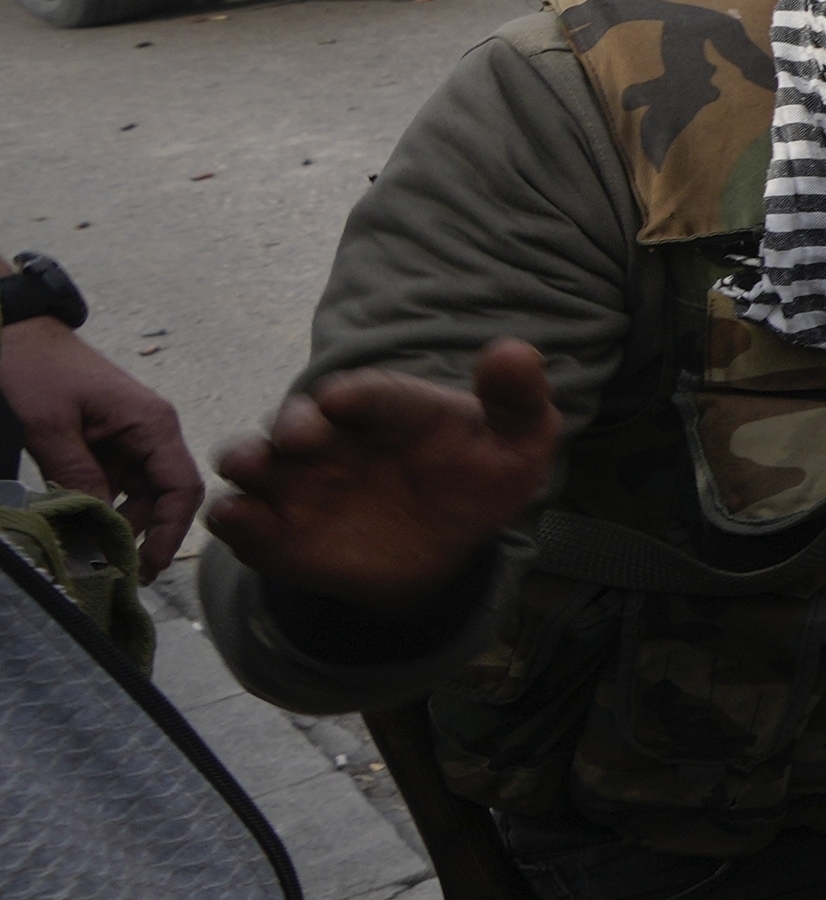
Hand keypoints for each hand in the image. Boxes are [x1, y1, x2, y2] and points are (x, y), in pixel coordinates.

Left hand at [2, 320, 203, 563]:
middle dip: (139, 533)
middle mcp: (151, 432)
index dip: (170, 532)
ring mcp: (129, 436)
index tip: (148, 566)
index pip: (181, 488)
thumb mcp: (51, 427)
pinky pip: (112, 482)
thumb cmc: (36, 368)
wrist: (14, 332)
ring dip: (115, 521)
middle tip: (110, 568)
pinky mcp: (107, 441)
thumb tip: (96, 525)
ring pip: (135, 494)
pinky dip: (98, 504)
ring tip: (88, 548)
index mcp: (152, 424)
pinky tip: (77, 521)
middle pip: (160, 497)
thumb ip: (77, 476)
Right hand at [209, 340, 560, 611]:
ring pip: (251, 459)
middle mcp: (330, 437)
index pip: (367, 393)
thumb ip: (517, 400)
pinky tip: (241, 518)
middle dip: (293, 424)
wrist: (445, 547)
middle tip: (303, 439)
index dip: (355, 394)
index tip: (344, 401)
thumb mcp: (516, 444)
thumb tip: (514, 351)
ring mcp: (296, 481)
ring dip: (246, 458)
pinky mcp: (273, 529)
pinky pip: (239, 518)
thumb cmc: (475, 479)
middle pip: (295, 420)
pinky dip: (235, 517)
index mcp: (385, 409)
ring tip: (251, 468)